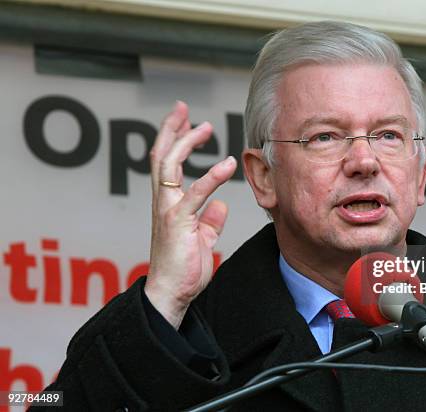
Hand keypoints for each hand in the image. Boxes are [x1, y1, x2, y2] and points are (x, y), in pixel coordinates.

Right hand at [144, 101, 236, 328]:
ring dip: (186, 142)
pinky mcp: (179, 223)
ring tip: (205, 127)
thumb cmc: (184, 267)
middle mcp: (163, 201)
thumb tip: (220, 205)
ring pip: (170, 166)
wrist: (172, 293)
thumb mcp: (201, 238)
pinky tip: (227, 163)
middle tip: (181, 107)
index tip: (184, 119)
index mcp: (168, 203)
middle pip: (161, 155)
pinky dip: (212, 176)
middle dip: (171, 128)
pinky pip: (196, 194)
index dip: (173, 138)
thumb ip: (209, 220)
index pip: (166, 162)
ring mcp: (168, 210)